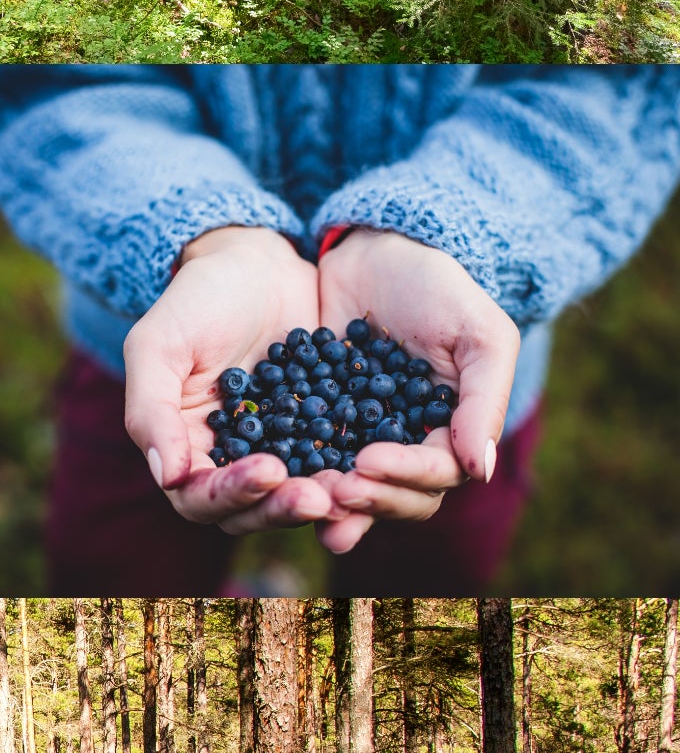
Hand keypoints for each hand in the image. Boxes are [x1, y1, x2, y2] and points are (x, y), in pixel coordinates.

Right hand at [123, 227, 339, 536]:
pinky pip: (336, 462)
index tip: (268, 470)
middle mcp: (230, 460)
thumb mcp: (158, 346)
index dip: (231, 493)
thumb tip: (167, 477)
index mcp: (184, 449)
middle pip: (250, 511)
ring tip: (349, 488)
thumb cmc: (195, 300)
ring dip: (320, 500)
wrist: (256, 264)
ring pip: (295, 496)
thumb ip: (150, 411)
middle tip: (316, 495)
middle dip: (281, 508)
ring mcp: (279, 449)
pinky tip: (375, 461)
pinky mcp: (321, 432)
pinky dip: (352, 470)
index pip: (198, 497)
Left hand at [316, 228, 520, 554]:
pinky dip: (293, 470)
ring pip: (349, 486)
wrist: (376, 253)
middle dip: (368, 499)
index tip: (368, 461)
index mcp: (450, 434)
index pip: (436, 475)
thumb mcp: (478, 336)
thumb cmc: (441, 290)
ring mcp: (356, 436)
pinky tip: (269, 476)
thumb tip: (482, 471)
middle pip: (393, 496)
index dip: (405, 475)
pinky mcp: (313, 420)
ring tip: (306, 499)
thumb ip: (484, 402)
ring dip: (330, 499)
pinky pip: (304, 453)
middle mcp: (404, 446)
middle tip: (334, 490)